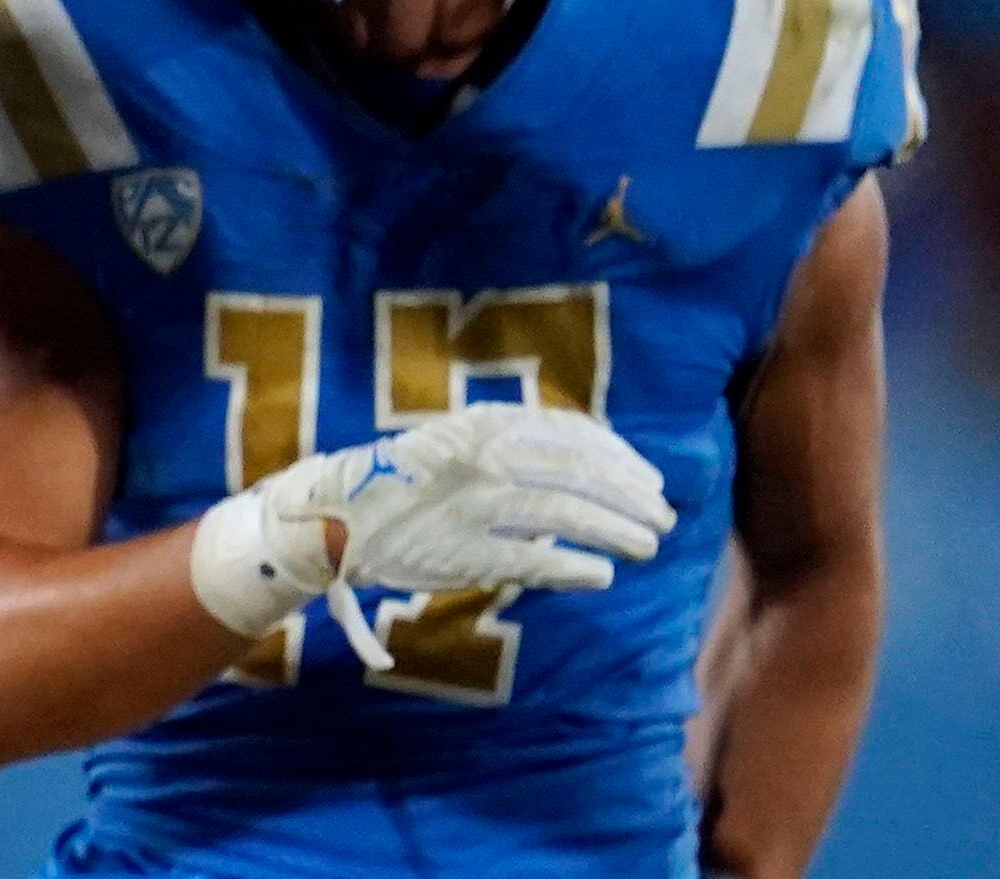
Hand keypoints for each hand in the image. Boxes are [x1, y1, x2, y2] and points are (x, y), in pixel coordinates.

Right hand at [260, 402, 672, 665]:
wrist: (337, 515)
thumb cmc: (407, 482)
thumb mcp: (459, 443)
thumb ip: (513, 445)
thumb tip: (592, 459)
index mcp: (482, 425)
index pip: (570, 435)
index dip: (619, 458)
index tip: (651, 479)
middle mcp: (481, 458)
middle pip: (577, 475)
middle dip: (628, 498)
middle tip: (662, 518)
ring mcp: (472, 505)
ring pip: (564, 516)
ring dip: (614, 531)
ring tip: (646, 546)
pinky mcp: (462, 553)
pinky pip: (531, 562)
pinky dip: (572, 568)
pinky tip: (600, 575)